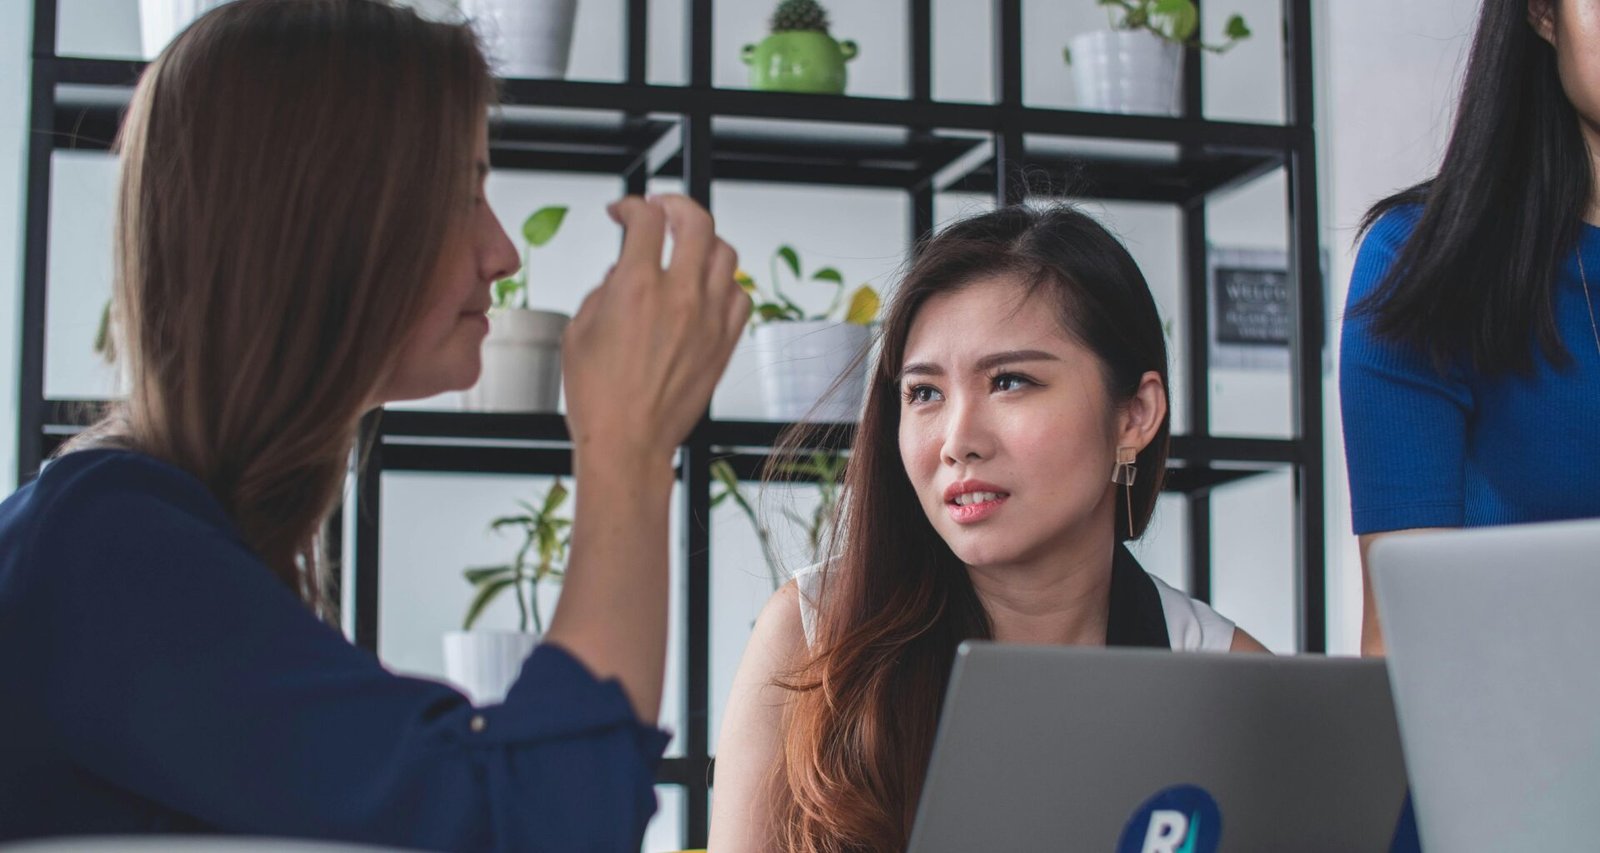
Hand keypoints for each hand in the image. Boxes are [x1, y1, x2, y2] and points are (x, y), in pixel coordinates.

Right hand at [561, 194, 748, 464]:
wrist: (629, 443)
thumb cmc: (598, 396)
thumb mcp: (578, 331)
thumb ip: (603, 291)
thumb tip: (621, 273)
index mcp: (636, 288)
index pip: (645, 220)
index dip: (632, 206)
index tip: (624, 211)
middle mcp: (679, 296)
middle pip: (696, 221)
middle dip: (676, 204)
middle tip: (662, 208)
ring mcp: (708, 318)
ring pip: (725, 253)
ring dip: (704, 240)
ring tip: (687, 244)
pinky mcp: (725, 342)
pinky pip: (740, 295)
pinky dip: (725, 283)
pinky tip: (708, 288)